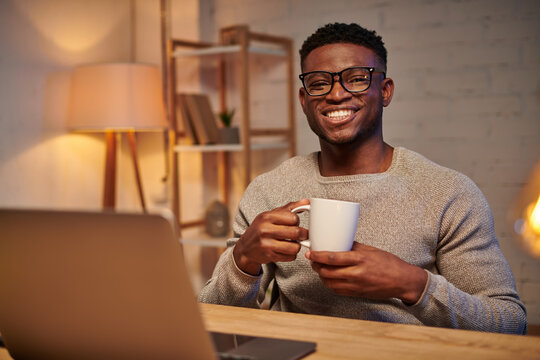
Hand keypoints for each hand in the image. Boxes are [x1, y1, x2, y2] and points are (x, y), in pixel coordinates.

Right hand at [233, 199, 309, 274]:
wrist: (246, 247)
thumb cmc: (262, 228)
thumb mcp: (271, 215)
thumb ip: (289, 208)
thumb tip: (307, 202)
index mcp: (267, 217)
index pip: (293, 217)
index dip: (296, 221)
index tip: (294, 223)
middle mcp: (265, 230)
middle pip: (296, 232)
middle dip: (302, 234)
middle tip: (301, 235)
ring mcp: (266, 244)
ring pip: (295, 247)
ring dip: (297, 246)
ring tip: (293, 243)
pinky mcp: (269, 256)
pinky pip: (290, 257)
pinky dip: (291, 254)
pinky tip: (286, 250)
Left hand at [306, 242, 427, 303]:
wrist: (402, 281)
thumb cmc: (389, 264)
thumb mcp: (371, 250)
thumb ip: (353, 246)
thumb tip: (339, 240)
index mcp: (359, 259)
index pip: (332, 258)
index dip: (318, 256)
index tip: (310, 253)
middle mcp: (356, 274)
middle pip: (327, 272)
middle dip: (316, 266)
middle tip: (313, 260)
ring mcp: (355, 286)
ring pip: (329, 283)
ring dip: (321, 276)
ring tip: (320, 268)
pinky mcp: (356, 294)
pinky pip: (337, 291)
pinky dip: (330, 284)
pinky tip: (330, 278)